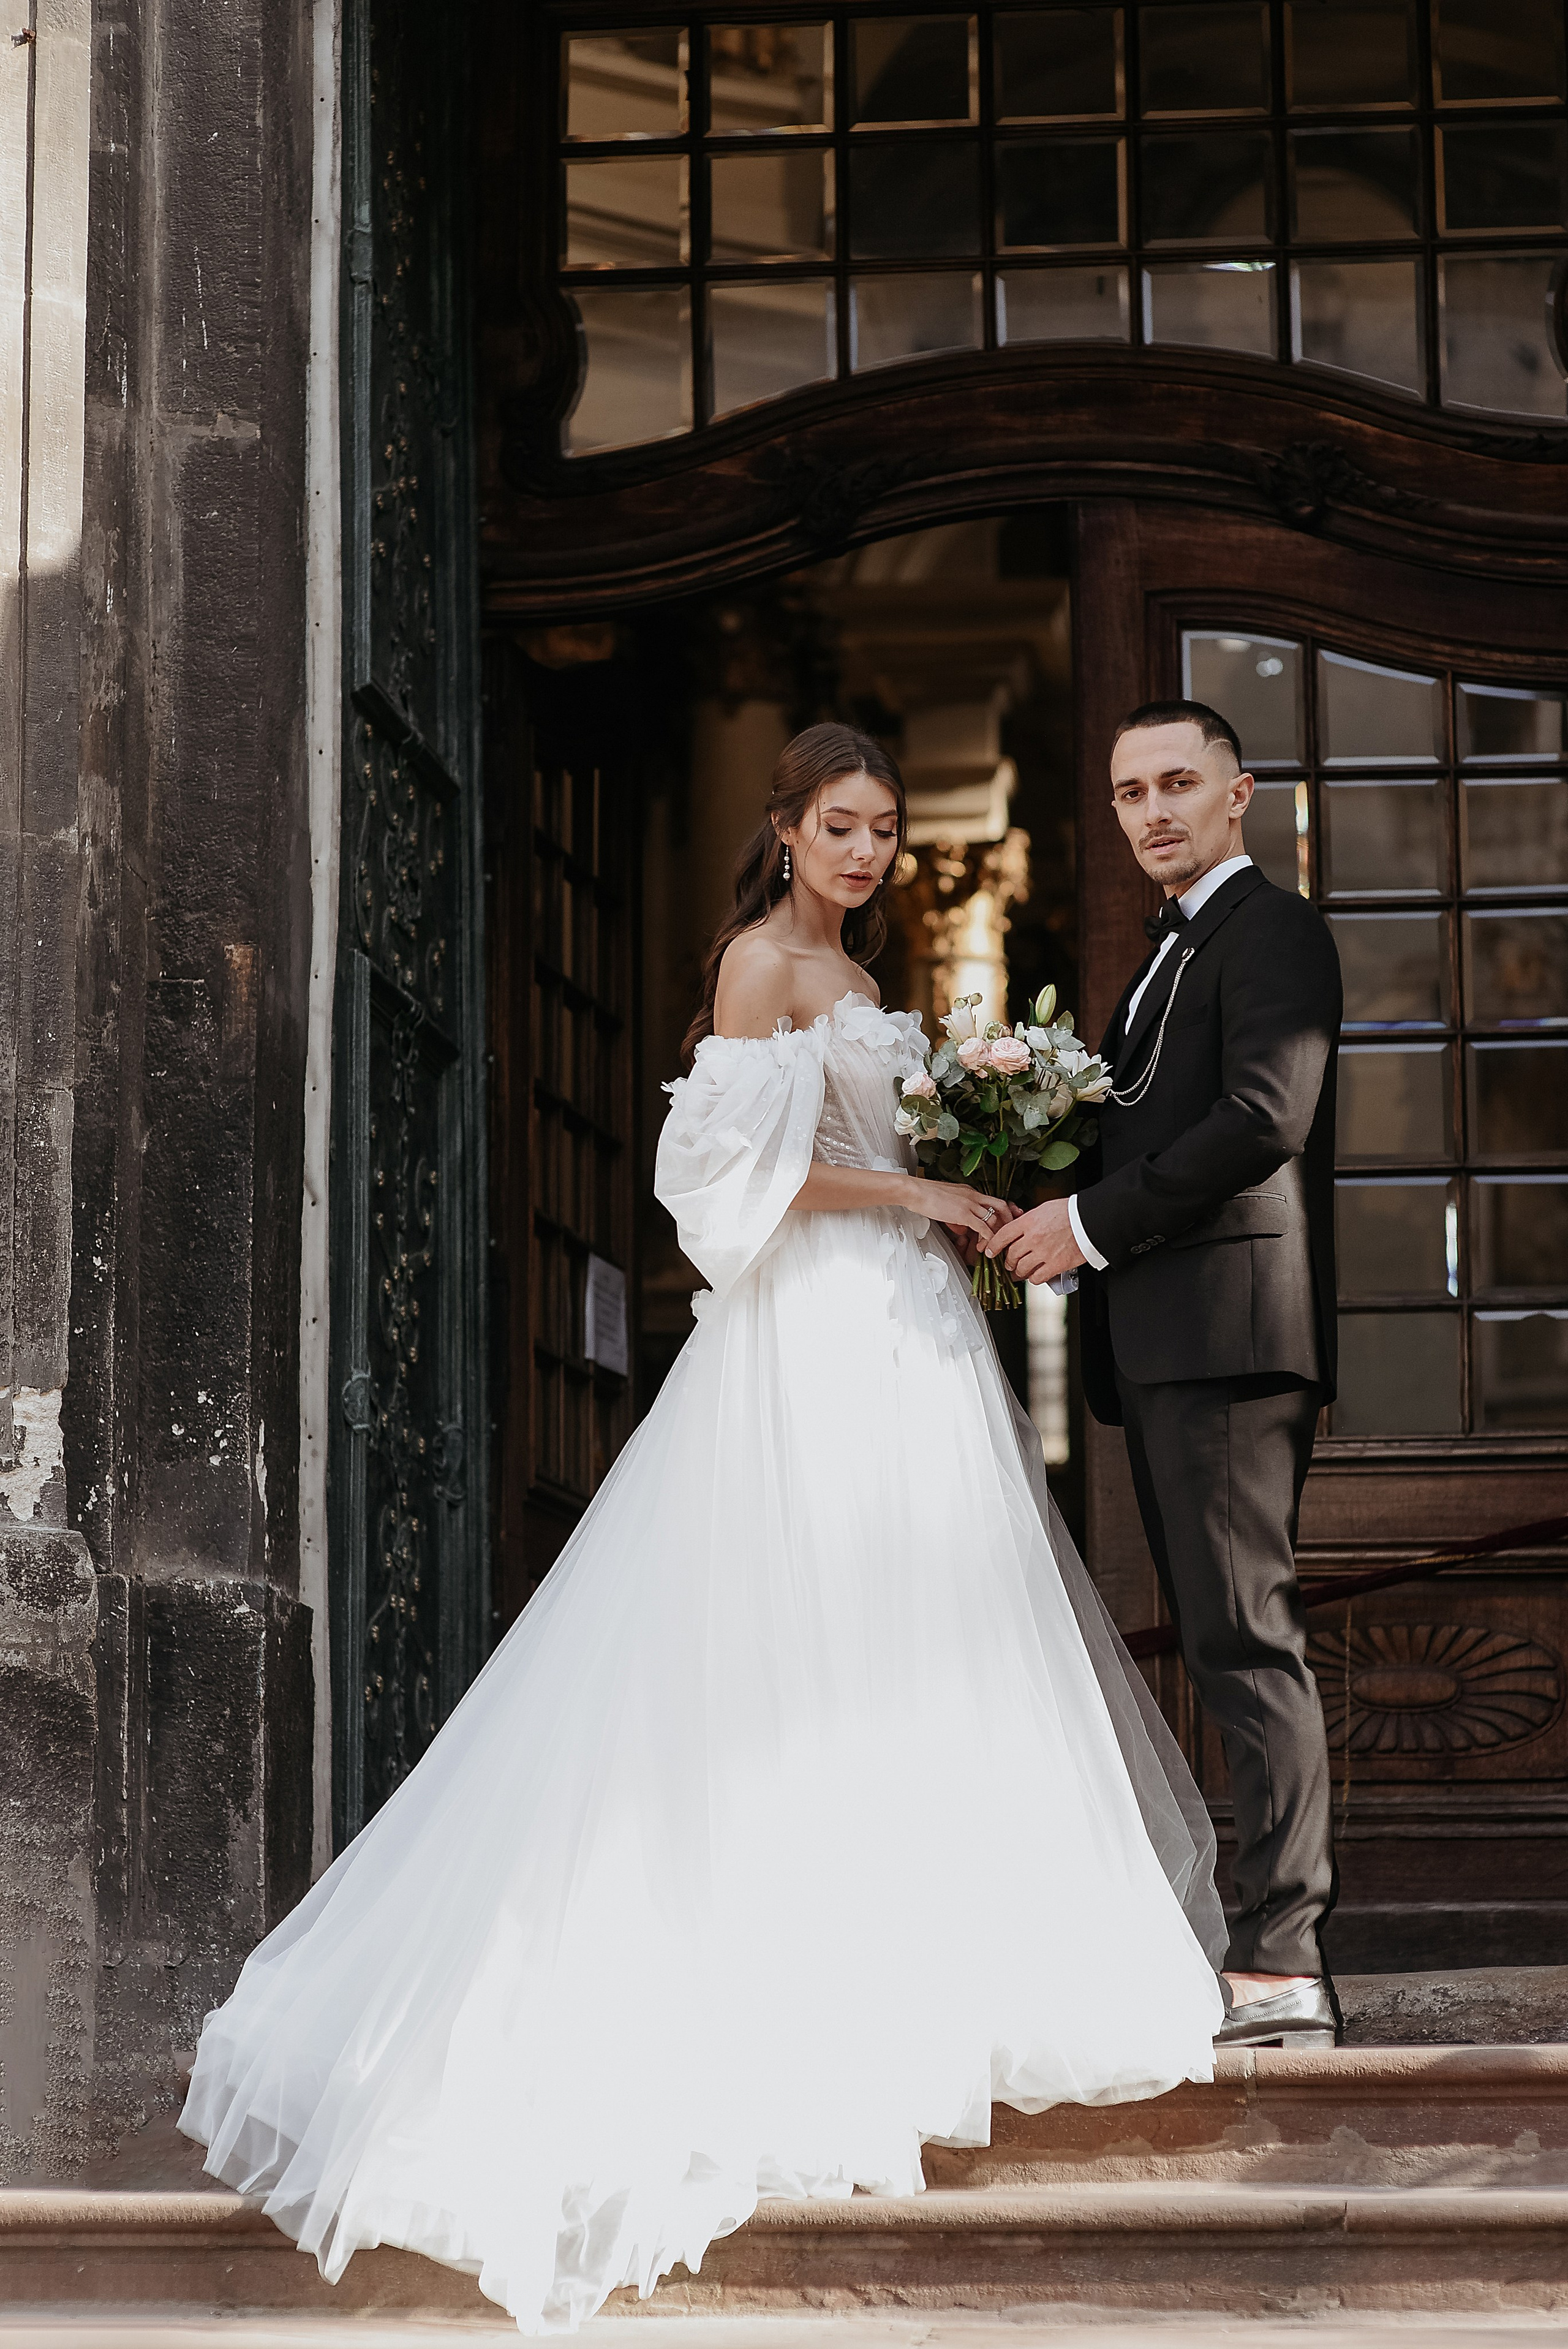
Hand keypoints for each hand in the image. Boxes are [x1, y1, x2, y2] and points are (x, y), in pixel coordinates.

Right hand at [905, 1179, 1020, 1244]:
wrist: (915, 1191)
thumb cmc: (926, 1196)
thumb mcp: (948, 1204)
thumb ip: (959, 1216)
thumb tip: (963, 1229)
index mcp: (971, 1192)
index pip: (994, 1201)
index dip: (1004, 1213)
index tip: (1007, 1222)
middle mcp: (974, 1196)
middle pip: (1001, 1206)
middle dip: (1007, 1222)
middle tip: (1006, 1236)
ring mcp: (970, 1204)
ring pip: (994, 1219)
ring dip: (994, 1235)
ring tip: (989, 1246)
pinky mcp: (963, 1214)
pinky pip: (982, 1227)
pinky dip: (986, 1238)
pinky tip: (983, 1246)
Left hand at [982, 1195, 1085, 1284]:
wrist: (1089, 1221)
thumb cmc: (1070, 1212)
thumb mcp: (1044, 1209)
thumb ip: (1029, 1219)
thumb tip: (1019, 1225)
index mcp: (1029, 1222)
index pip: (1003, 1235)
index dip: (993, 1245)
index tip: (990, 1251)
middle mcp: (1033, 1238)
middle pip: (1011, 1254)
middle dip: (1007, 1261)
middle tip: (1008, 1263)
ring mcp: (1043, 1253)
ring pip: (1021, 1268)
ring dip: (1018, 1271)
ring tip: (1019, 1271)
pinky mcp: (1055, 1265)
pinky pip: (1037, 1277)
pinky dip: (1033, 1278)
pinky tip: (1034, 1276)